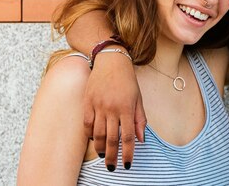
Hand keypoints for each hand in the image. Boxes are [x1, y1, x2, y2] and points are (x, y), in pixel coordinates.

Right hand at [83, 53, 146, 170]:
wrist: (111, 61)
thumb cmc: (127, 80)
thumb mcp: (138, 98)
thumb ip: (140, 119)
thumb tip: (141, 140)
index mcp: (127, 108)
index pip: (128, 137)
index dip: (128, 153)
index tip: (127, 164)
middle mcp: (112, 108)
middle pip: (111, 139)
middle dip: (112, 156)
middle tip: (111, 167)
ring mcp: (98, 105)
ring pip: (97, 134)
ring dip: (100, 148)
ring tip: (102, 156)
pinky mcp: (87, 102)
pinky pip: (87, 124)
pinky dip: (90, 134)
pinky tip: (94, 140)